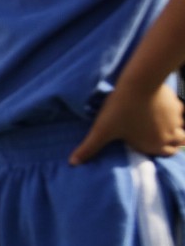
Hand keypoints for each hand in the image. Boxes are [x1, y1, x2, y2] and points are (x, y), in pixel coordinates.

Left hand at [70, 83, 184, 164]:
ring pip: (180, 127)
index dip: (163, 152)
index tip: (154, 147)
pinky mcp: (176, 104)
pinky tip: (159, 107)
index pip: (168, 154)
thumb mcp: (102, 131)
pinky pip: (178, 112)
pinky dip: (171, 112)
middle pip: (180, 143)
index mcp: (154, 145)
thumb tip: (72, 162)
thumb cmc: (120, 110)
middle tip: (161, 137)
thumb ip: (89, 148)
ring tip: (158, 123)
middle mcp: (169, 135)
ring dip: (173, 128)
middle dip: (174, 142)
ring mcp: (176, 119)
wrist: (140, 83)